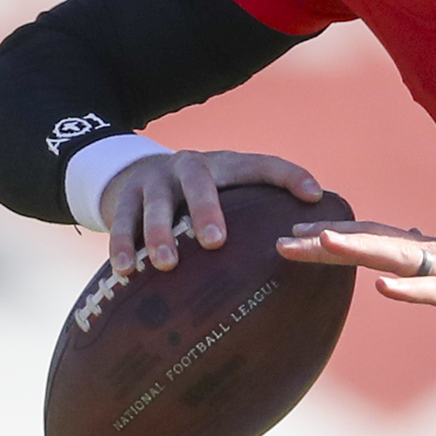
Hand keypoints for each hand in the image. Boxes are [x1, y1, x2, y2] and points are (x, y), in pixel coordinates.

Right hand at [99, 149, 321, 274]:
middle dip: (205, 209)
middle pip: (198, 180)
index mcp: (222, 165)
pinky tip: (125, 271)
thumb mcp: (228, 191)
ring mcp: (153, 181)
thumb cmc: (200, 194)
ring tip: (165, 264)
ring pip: (155, 202)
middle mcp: (188, 166)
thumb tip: (314, 239)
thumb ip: (262, 209)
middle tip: (215, 242)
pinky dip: (122, 244)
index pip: (259, 165)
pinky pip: (120, 220)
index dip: (288, 175)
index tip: (313, 195)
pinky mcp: (124, 197)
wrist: (137, 173)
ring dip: (158, 232)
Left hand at [276, 222, 435, 332]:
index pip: (369, 238)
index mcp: (428, 252)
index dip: (330, 236)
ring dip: (356, 251)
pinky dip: (409, 290)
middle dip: (324, 243)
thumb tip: (403, 236)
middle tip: (281, 240)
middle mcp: (434, 255)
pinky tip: (382, 289)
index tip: (290, 233)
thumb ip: (430, 253)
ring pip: (397, 258)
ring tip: (320, 244)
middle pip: (370, 244)